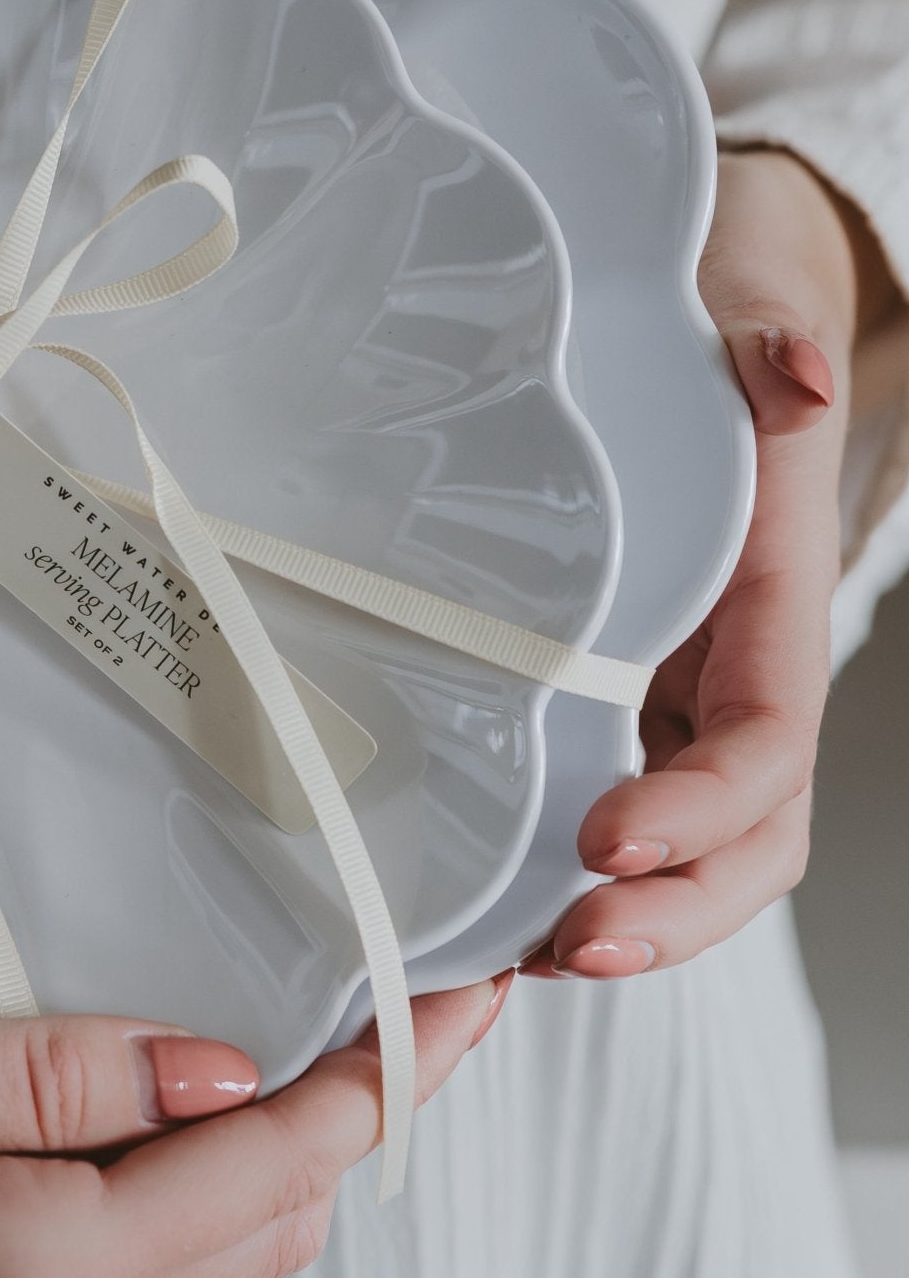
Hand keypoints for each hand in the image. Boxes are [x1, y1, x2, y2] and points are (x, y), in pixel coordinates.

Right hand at [0, 978, 505, 1277]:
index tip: (466, 995)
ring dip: (282, 1139)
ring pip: (198, 1244)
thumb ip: (40, 1074)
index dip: (378, 1086)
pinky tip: (186, 1079)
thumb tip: (225, 1073)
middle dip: (357, 1112)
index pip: (261, 1180)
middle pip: (256, 1229)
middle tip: (420, 986)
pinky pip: (118, 1241)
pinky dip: (188, 1162)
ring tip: (336, 1016)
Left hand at [536, 148, 878, 979]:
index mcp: (766, 607)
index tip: (612, 840)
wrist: (693, 326)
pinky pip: (600, 802)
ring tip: (517, 962)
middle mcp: (725, 673)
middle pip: (740, 838)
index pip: (764, 742)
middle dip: (674, 912)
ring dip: (617, 915)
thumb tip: (794, 372)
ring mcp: (667, 696)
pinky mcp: (601, 699)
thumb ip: (769, 346)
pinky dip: (556, 869)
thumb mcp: (740, 315)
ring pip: (677, 847)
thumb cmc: (712, 332)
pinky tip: (484, 909)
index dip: (701, 807)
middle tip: (568, 953)